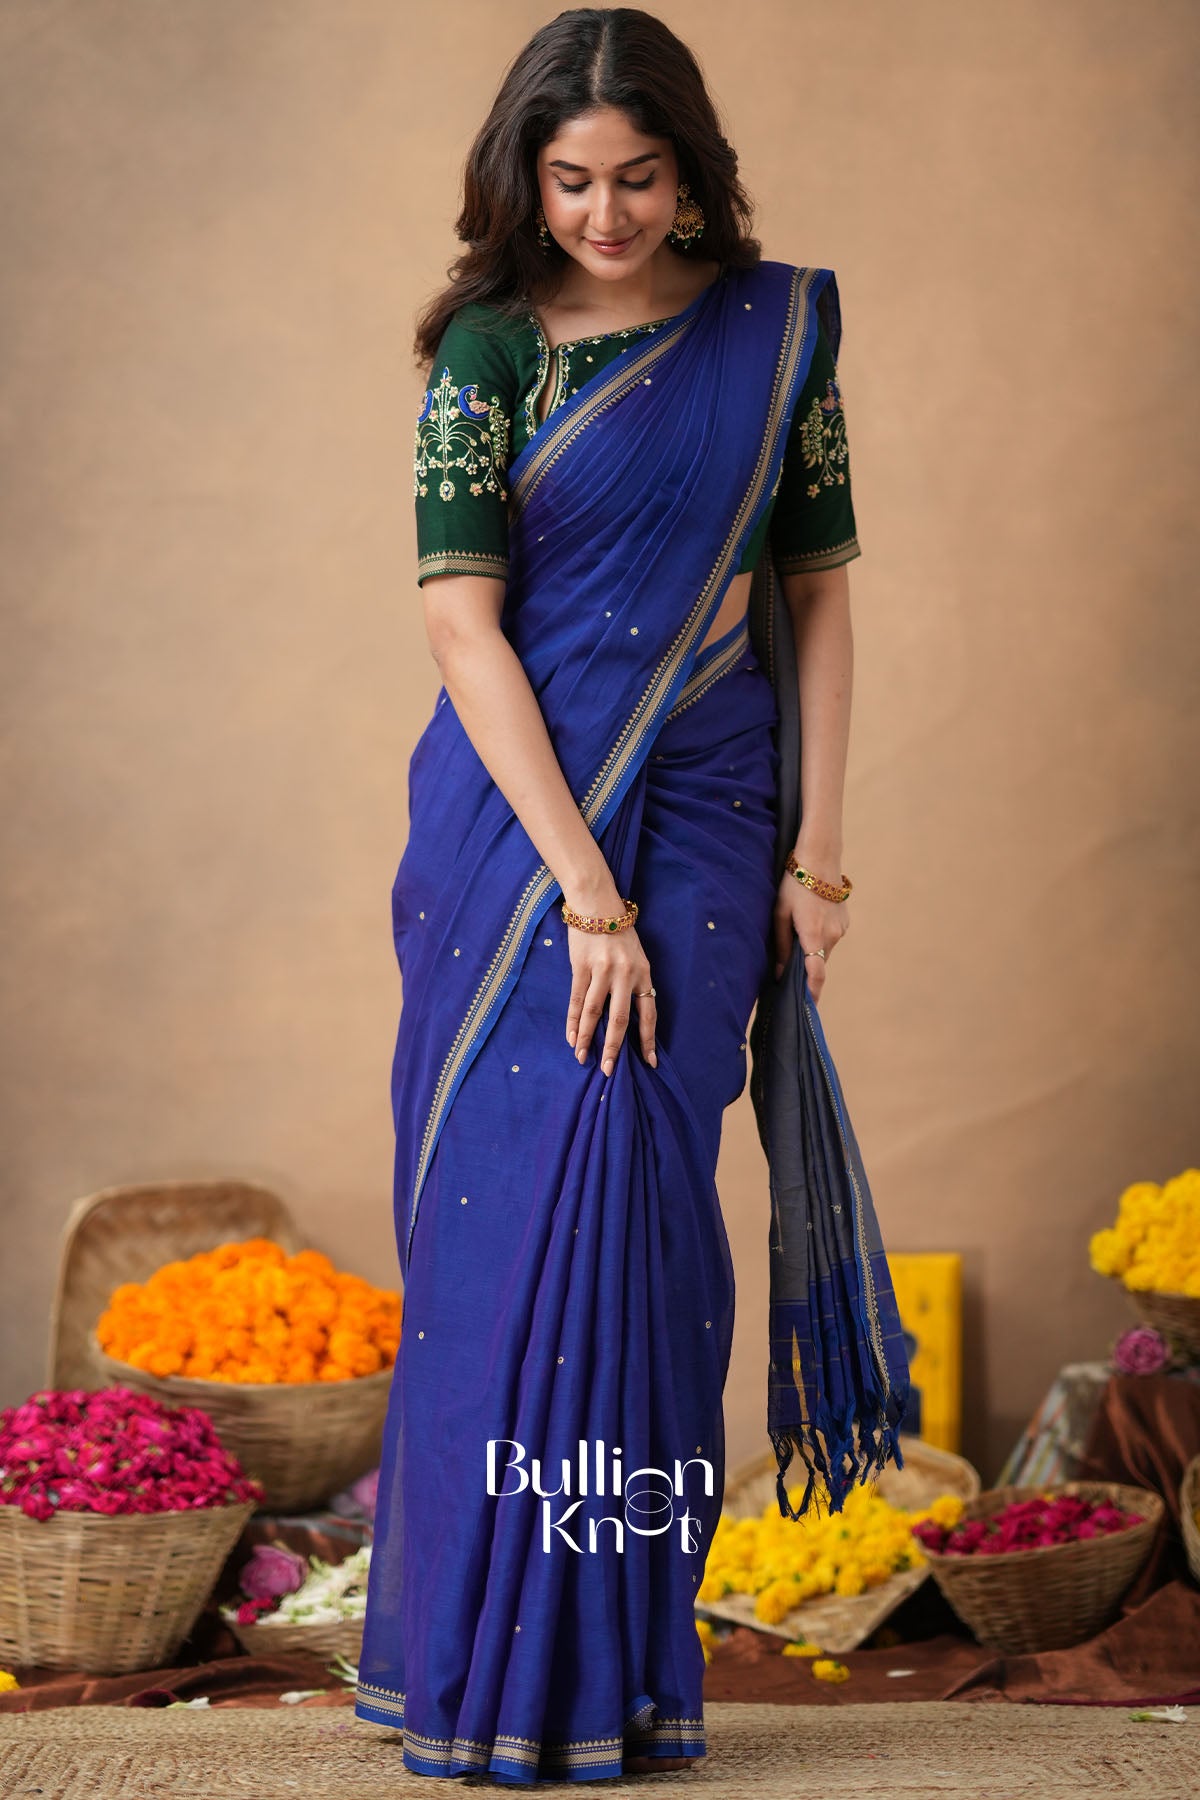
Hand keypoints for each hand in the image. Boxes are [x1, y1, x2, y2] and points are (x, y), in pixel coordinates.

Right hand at [565, 923, 657, 1074]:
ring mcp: (602, 970)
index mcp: (643, 973)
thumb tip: (628, 1017)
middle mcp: (625, 974)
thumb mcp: (636, 956)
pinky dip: (573, 1021)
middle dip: (614, 1047)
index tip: (649, 1062)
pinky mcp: (581, 967)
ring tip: (583, 1058)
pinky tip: (572, 1037)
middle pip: (620, 1019)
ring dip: (588, 1038)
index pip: (648, 1013)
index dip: (648, 1040)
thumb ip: (633, 983)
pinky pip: (577, 1000)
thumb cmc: (618, 932)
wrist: (597, 904)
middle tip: (609, 1070)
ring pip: (594, 1012)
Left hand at [772, 875, 849, 1004]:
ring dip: (811, 952)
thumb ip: (781, 944)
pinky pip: (830, 938)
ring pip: (823, 951)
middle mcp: (831, 935)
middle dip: (805, 971)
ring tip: (796, 936)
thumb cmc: (794, 884)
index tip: (806, 1009)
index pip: (816, 974)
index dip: (812, 994)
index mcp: (813, 934)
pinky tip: (808, 921)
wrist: (820, 858)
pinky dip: (819, 939)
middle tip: (788, 973)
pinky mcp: (844, 922)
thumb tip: (779, 972)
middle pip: (817, 964)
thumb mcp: (780, 913)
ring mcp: (841, 929)